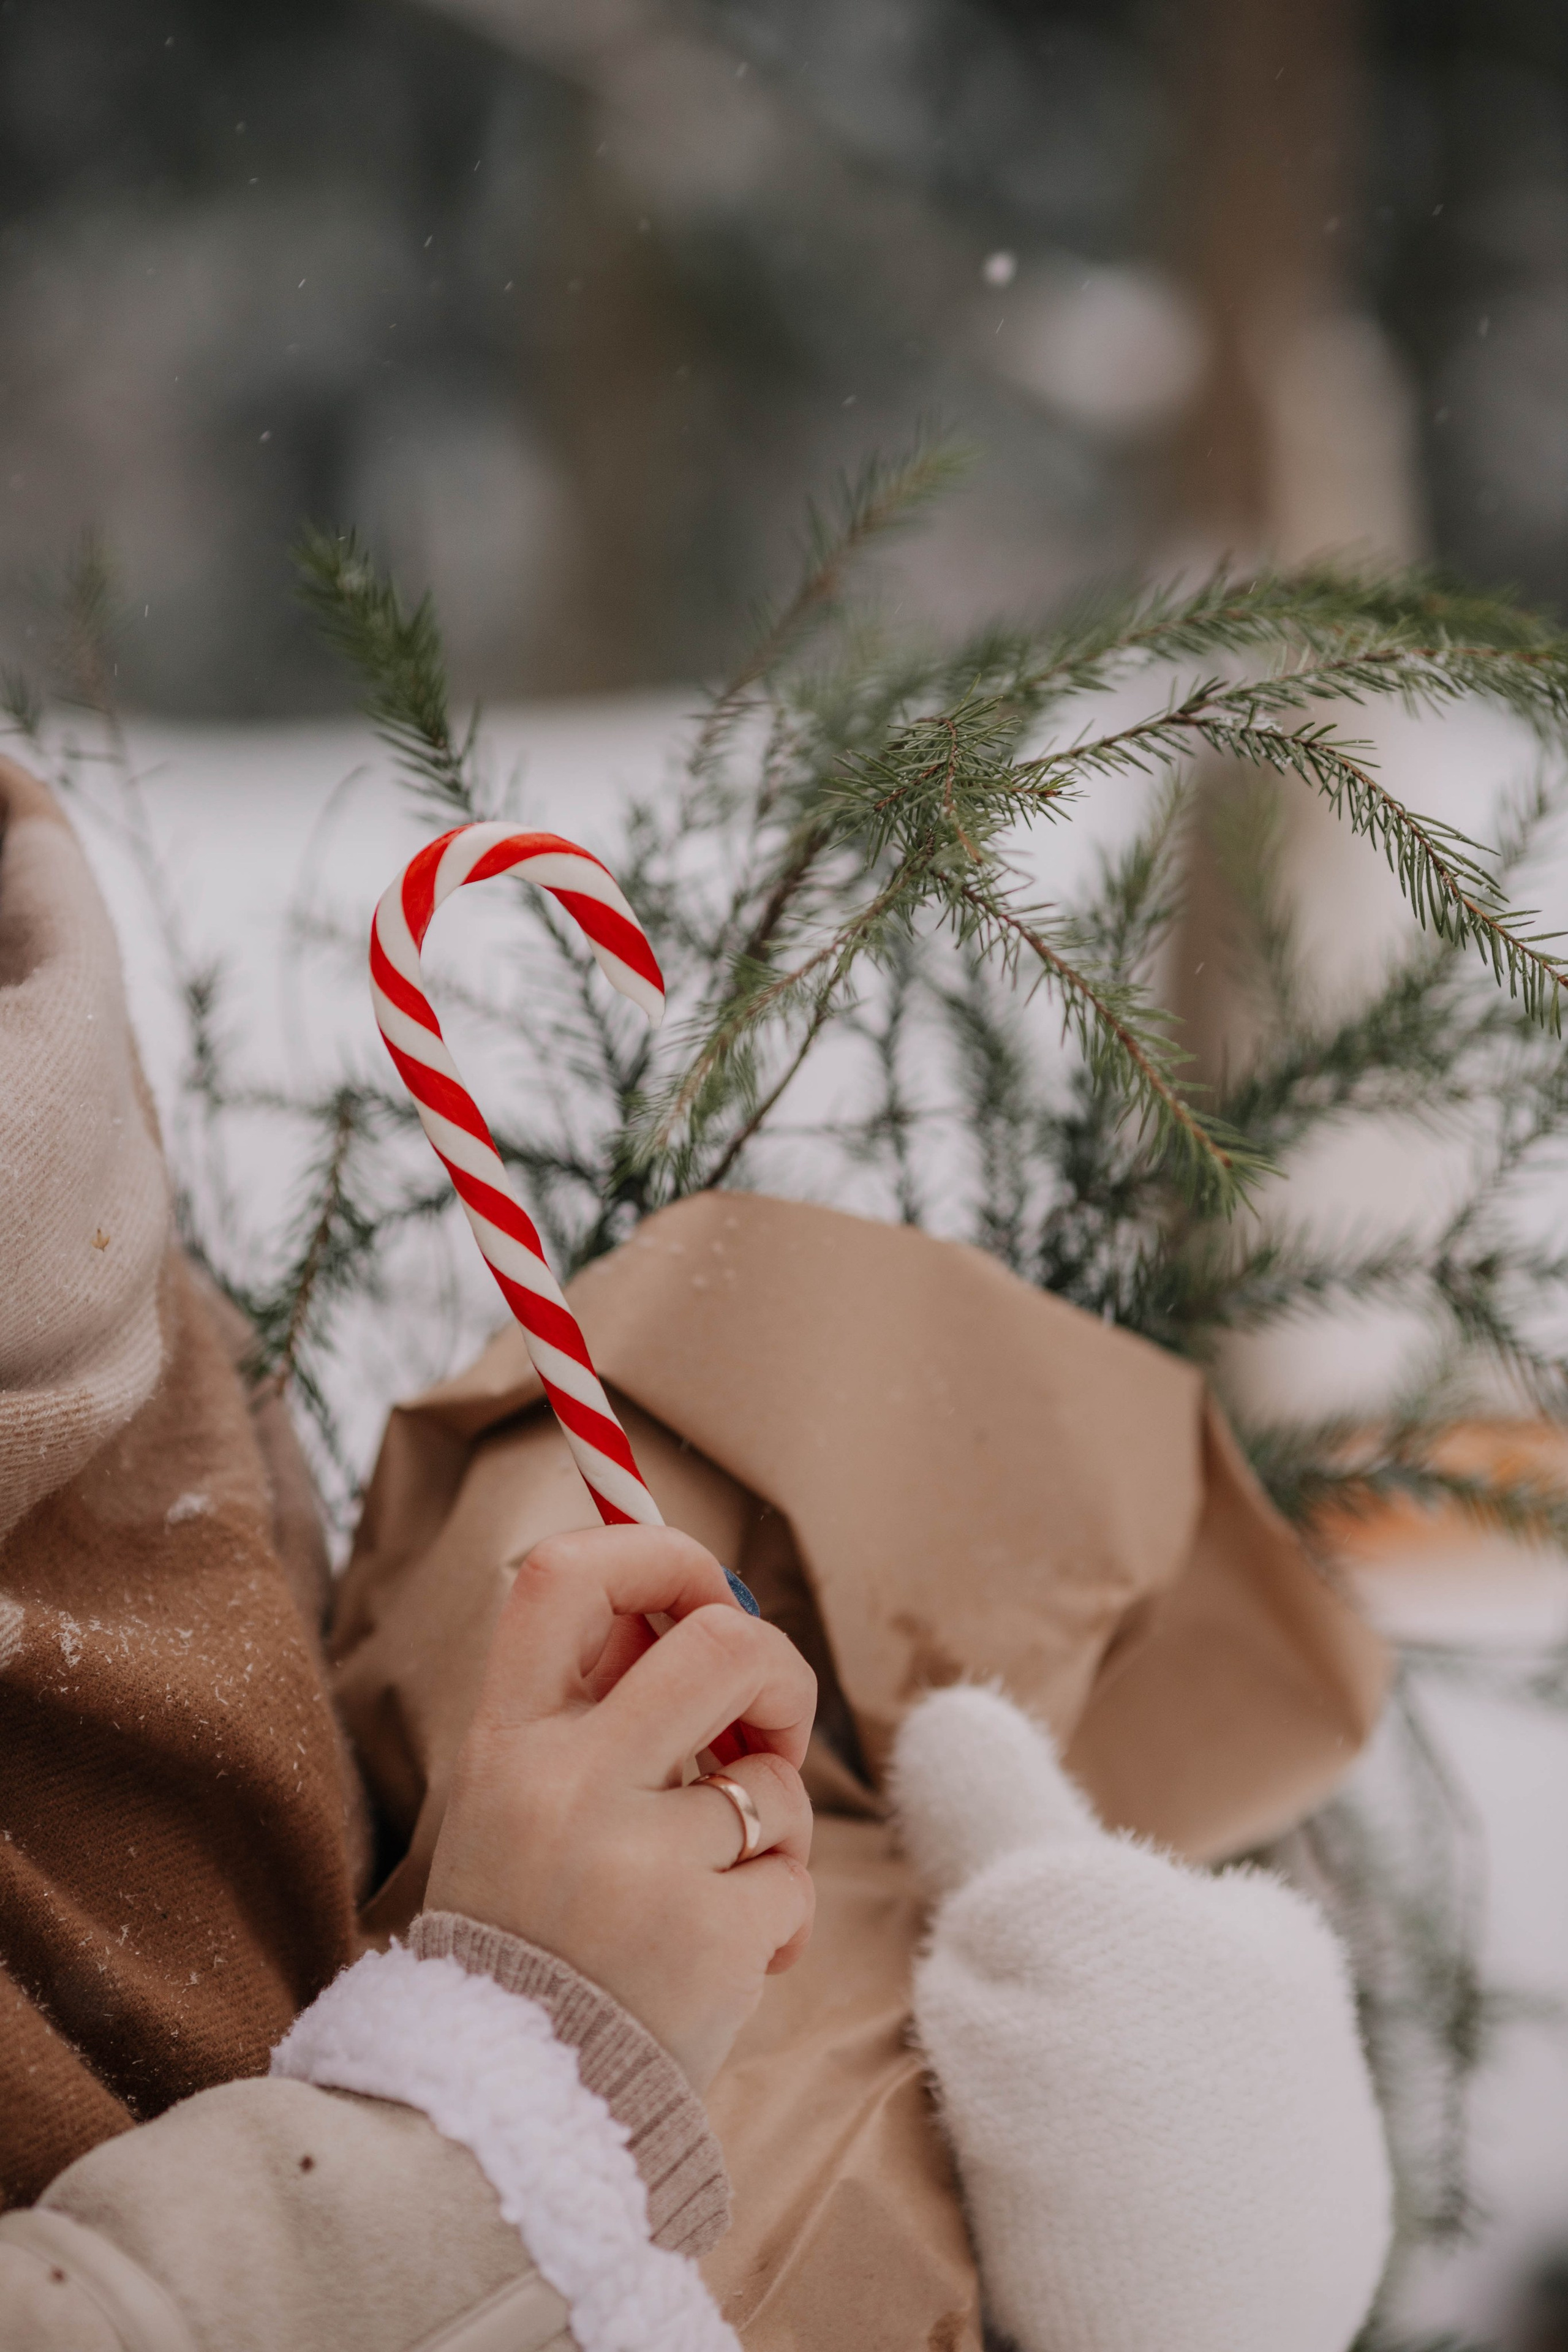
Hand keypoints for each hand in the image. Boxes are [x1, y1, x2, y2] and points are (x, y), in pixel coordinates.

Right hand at [425, 1523, 817, 2088]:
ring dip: (771, 1829)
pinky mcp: (708, 1936)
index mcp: (507, 1742)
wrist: (503, 2110)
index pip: (565, 1575)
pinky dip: (778, 1915)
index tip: (704, 1593)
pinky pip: (792, 1879)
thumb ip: (590, 1704)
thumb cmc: (531, 1933)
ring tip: (717, 1887)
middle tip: (766, 1732)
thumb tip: (696, 1600)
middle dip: (778, 1674)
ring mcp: (639, 1863)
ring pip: (772, 1784)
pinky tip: (723, 1958)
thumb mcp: (514, 1801)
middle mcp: (566, 1786)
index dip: (656, 1551)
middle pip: (722, 1644)